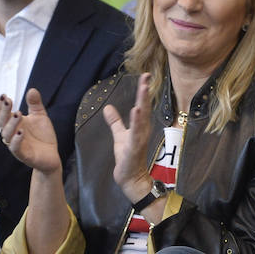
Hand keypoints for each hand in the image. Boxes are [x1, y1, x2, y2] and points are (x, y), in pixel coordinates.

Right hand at [0, 89, 60, 173]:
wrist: (51, 156)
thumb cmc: (42, 136)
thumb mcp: (40, 116)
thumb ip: (35, 104)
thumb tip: (32, 90)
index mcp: (14, 124)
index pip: (2, 114)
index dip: (0, 106)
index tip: (3, 95)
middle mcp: (12, 134)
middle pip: (2, 122)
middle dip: (4, 111)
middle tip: (7, 101)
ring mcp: (16, 145)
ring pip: (7, 135)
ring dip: (11, 124)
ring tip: (18, 114)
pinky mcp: (23, 155)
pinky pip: (15, 148)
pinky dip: (16, 140)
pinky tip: (21, 132)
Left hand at [101, 73, 155, 203]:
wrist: (131, 178)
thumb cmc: (127, 157)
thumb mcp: (119, 135)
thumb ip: (115, 122)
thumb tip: (108, 107)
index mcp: (139, 126)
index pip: (141, 104)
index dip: (142, 90)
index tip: (144, 75)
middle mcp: (142, 130)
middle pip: (143, 107)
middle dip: (144, 92)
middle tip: (146, 76)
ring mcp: (139, 138)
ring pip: (141, 118)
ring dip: (142, 103)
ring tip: (143, 89)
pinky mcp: (134, 148)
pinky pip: (136, 133)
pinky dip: (137, 122)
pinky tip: (136, 111)